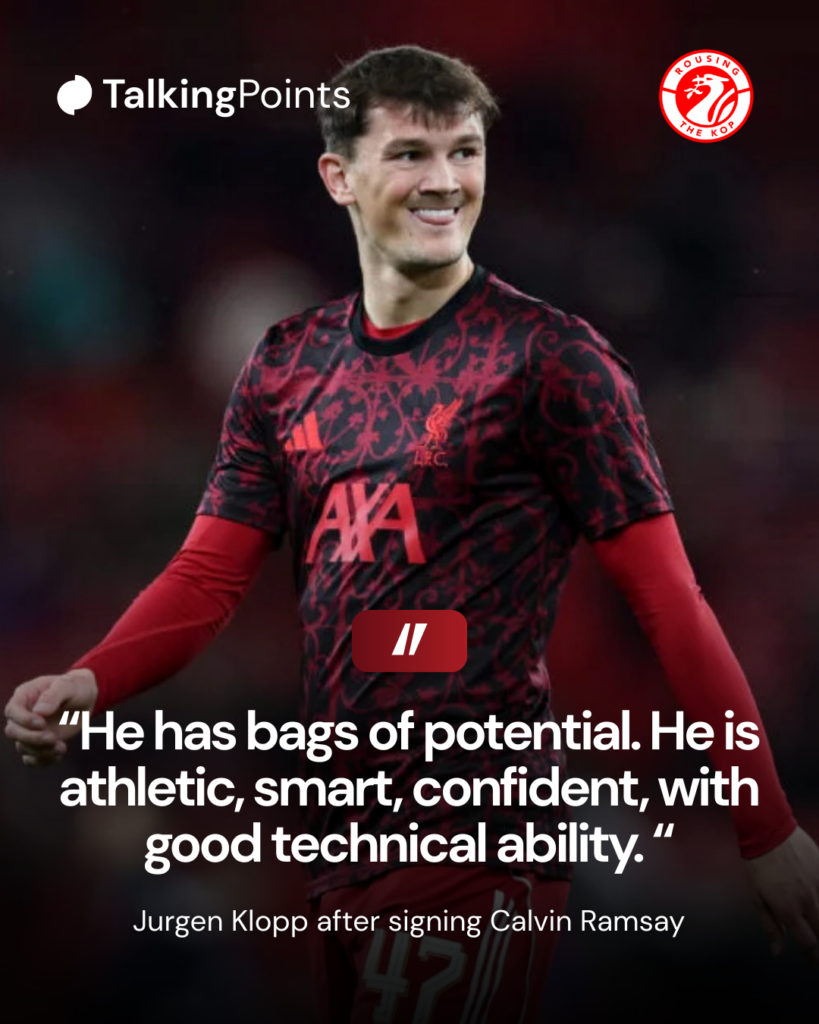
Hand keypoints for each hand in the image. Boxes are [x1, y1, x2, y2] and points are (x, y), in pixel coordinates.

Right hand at [4, 669, 97, 765]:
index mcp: (25, 696)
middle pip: (13, 732)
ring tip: (61, 747)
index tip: (42, 724)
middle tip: (53, 738)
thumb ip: (53, 695)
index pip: (12, 711)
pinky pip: (31, 759)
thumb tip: (39, 711)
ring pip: (22, 747)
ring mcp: (29, 731)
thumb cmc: (75, 687)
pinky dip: (43, 761)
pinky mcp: (37, 744)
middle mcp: (22, 715)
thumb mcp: (68, 685)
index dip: (23, 720)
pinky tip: (59, 755)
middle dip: (32, 738)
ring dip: (41, 751)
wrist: (85, 700)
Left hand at [745, 826, 818, 962]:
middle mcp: (807, 900)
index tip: (814, 965)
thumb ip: (770, 926)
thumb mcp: (756, 897)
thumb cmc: (758, 864)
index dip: (814, 959)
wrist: (768, 830)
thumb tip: (778, 952)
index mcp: (788, 909)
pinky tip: (817, 904)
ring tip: (816, 926)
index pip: (809, 944)